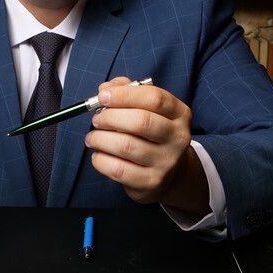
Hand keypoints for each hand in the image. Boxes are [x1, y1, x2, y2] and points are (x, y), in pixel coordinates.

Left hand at [84, 77, 208, 215]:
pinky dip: (100, 160)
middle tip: (96, 120)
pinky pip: (118, 169)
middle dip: (110, 117)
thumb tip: (105, 90)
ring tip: (93, 138)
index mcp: (179, 113)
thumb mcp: (145, 107)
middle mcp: (178, 137)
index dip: (124, 95)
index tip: (102, 96)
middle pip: (141, 121)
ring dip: (100, 139)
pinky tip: (98, 155)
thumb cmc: (149, 132)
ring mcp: (166, 162)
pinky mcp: (151, 182)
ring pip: (126, 146)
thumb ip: (125, 90)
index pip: (154, 98)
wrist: (168, 173)